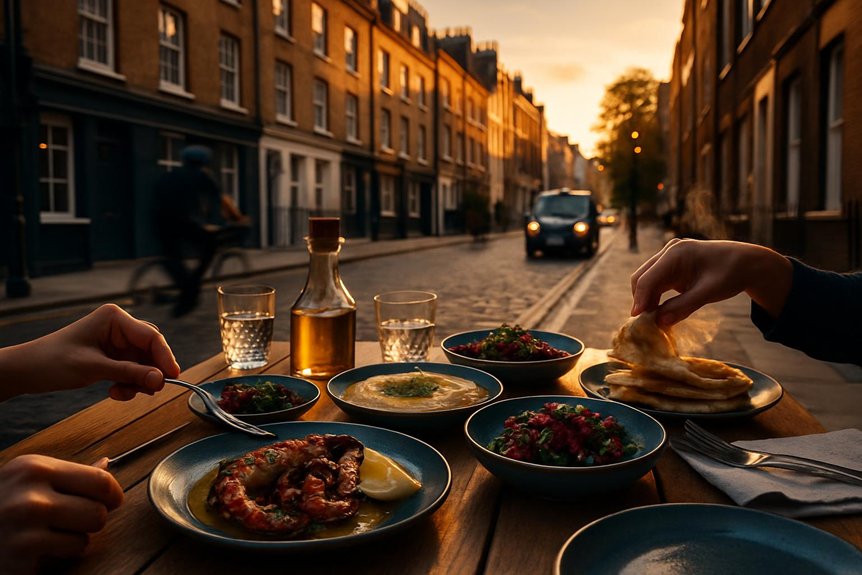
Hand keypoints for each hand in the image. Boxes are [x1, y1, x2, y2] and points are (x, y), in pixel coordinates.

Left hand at [0, 304, 180, 401]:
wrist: (26, 371)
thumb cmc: (53, 361)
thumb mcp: (94, 368)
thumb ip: (130, 373)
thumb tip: (161, 380)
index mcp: (115, 318)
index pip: (151, 337)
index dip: (165, 358)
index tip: (173, 378)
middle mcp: (119, 327)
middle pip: (151, 349)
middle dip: (150, 371)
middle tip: (150, 390)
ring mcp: (116, 342)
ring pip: (143, 363)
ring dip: (138, 381)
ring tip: (122, 393)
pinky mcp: (112, 356)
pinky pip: (132, 370)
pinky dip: (129, 383)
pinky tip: (115, 391)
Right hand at [0, 454, 122, 572]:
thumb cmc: (1, 504)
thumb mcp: (27, 480)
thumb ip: (69, 475)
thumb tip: (106, 463)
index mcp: (34, 469)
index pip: (100, 480)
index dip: (113, 493)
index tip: (110, 500)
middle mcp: (29, 496)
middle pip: (99, 512)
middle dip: (92, 519)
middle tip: (71, 520)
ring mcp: (23, 529)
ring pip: (86, 537)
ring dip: (74, 539)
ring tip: (49, 534)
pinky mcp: (20, 557)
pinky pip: (68, 555)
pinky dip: (59, 555)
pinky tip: (37, 549)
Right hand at [630, 238, 792, 327]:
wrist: (747, 263)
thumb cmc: (731, 274)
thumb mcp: (709, 292)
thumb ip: (683, 306)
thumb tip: (658, 323)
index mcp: (676, 253)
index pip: (648, 278)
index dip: (640, 300)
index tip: (637, 321)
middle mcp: (669, 252)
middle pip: (642, 278)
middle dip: (641, 301)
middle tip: (644, 324)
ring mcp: (669, 257)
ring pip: (646, 280)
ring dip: (647, 300)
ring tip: (653, 321)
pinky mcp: (671, 266)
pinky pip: (656, 282)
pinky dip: (655, 297)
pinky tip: (660, 312)